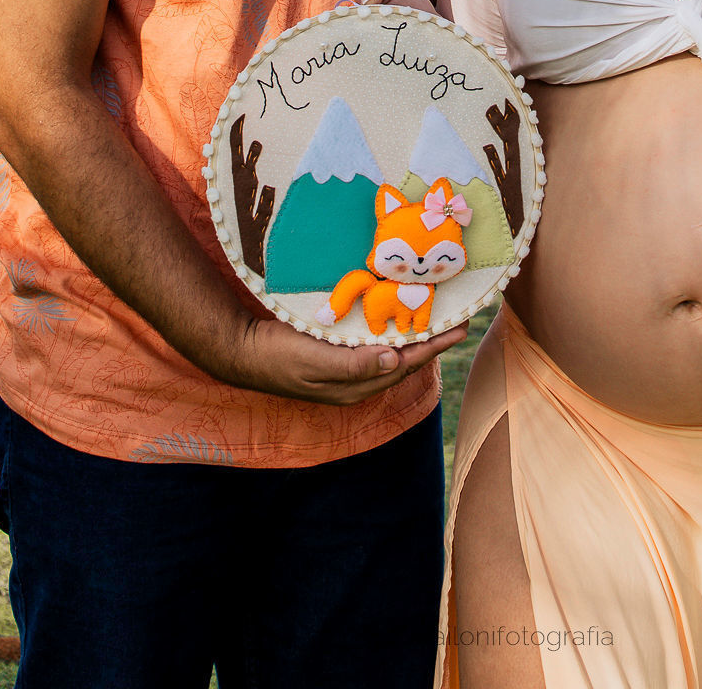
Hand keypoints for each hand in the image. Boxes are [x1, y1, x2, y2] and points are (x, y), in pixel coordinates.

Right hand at [234, 312, 466, 406]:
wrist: (242, 350)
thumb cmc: (276, 357)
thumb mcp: (315, 362)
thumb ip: (354, 365)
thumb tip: (395, 361)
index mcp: (355, 386)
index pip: (405, 366)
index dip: (434, 347)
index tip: (459, 330)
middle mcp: (356, 380)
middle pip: (404, 360)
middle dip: (432, 341)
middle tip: (458, 318)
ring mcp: (346, 367)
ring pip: (391, 351)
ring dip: (413, 333)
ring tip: (436, 315)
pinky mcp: (336, 351)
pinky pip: (373, 342)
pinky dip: (390, 328)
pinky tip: (396, 314)